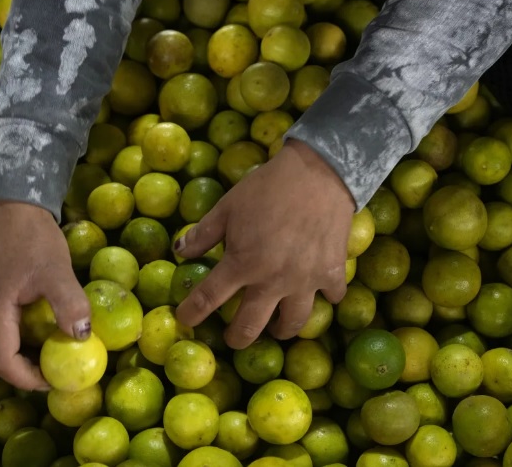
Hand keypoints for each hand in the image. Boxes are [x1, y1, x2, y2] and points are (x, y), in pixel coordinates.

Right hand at [0, 200, 90, 390]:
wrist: (14, 205)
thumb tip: (82, 336)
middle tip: (53, 374)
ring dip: (18, 357)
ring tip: (48, 357)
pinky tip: (37, 333)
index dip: (27, 378)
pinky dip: (14, 340)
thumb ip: (68, 303)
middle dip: (22, 372)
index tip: (54, 381)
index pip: (2, 361)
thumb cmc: (34, 238)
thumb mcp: (57, 270)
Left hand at [175, 139, 354, 348]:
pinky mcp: (332, 274)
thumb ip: (204, 233)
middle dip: (237, 339)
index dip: (191, 314)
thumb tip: (180, 251)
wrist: (318, 173)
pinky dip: (325, 299)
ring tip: (275, 326)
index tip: (185, 320)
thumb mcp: (228, 206)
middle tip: (234, 337)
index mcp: (242, 264)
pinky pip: (330, 299)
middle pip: (250, 328)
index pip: (207, 299)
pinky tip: (317, 292)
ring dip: (280, 329)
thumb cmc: (267, 188)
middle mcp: (272, 281)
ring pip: (292, 324)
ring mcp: (305, 282)